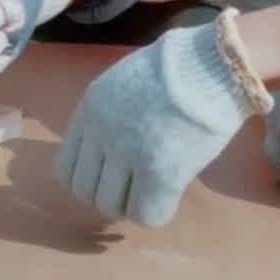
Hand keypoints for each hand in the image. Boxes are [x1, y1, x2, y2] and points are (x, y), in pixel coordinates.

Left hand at [56, 8, 272, 226]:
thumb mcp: (122, 84)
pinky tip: (170, 197)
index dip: (89, 179)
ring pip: (112, 207)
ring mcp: (128, 154)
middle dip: (109, 196)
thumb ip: (108, 117)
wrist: (213, 64)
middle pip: (85, 191)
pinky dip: (156, 213)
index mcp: (89, 111)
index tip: (111, 178)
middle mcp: (100, 134)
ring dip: (132, 205)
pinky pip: (146, 214)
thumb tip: (107, 153)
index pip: (65, 167)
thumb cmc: (177, 68)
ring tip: (154, 190)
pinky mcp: (161, 173)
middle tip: (134, 189)